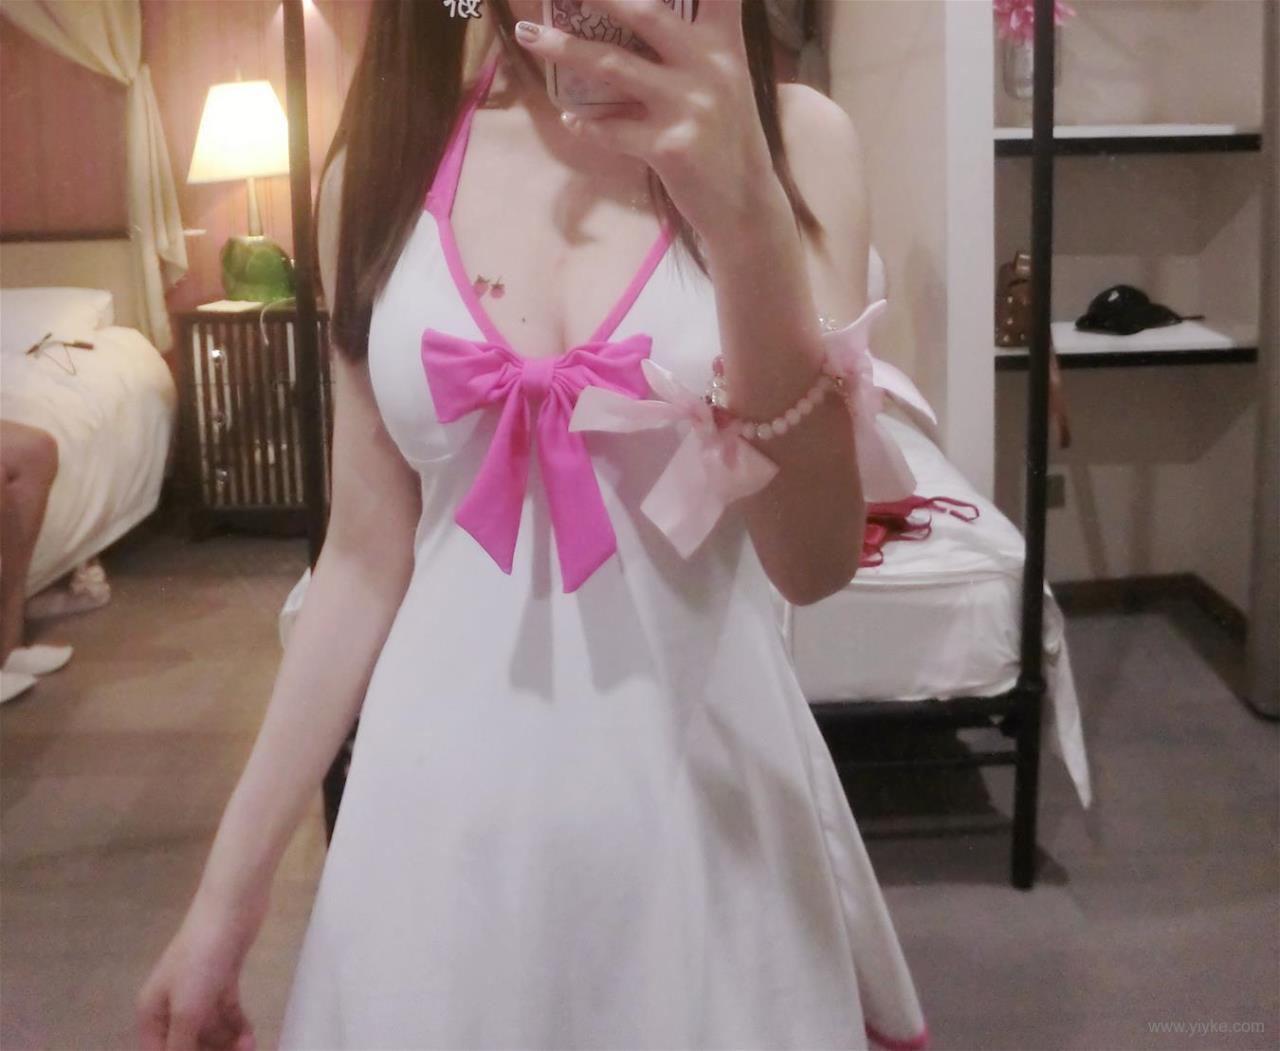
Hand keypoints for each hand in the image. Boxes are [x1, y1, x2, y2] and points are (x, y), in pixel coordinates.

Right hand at [136, 890, 266, 1049]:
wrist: (231, 908)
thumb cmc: (201, 959)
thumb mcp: (187, 1010)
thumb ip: (181, 1046)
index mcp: (152, 1011)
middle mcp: (171, 1003)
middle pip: (187, 1042)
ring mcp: (198, 989)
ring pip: (210, 1029)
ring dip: (227, 1043)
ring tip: (250, 1047)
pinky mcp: (223, 978)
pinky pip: (227, 1012)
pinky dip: (237, 1026)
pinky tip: (250, 1036)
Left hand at [515, 0, 778, 240]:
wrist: (745, 205)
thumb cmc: (728, 141)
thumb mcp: (727, 85)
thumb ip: (694, 51)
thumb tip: (630, 25)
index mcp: (724, 47)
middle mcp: (710, 68)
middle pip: (646, 13)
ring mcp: (690, 107)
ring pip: (614, 66)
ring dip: (565, 48)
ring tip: (530, 36)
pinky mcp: (670, 148)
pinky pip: (612, 129)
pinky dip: (585, 123)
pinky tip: (570, 119)